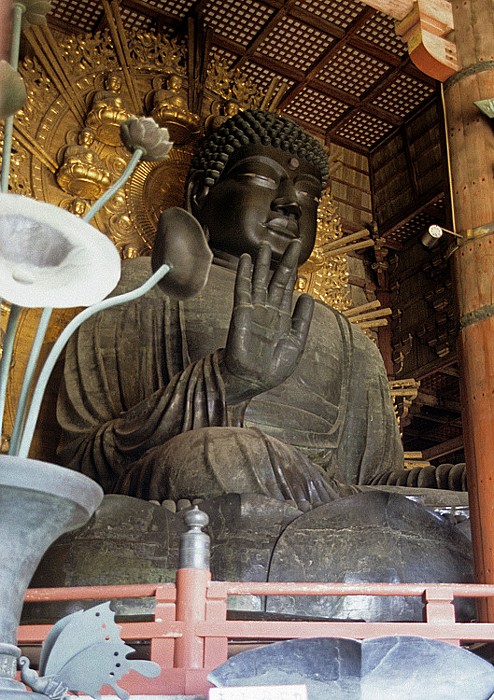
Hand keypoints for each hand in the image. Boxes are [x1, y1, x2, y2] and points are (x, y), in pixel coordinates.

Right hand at [221, 240, 313, 402]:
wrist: (253, 380)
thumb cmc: (274, 368)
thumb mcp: (296, 343)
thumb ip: (302, 319)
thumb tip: (307, 295)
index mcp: (282, 317)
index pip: (289, 288)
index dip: (294, 271)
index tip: (299, 254)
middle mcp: (268, 310)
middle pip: (277, 279)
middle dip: (284, 261)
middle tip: (293, 241)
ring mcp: (255, 309)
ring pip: (259, 280)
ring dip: (262, 262)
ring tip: (264, 244)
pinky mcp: (241, 312)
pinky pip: (243, 288)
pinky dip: (243, 273)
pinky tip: (245, 259)